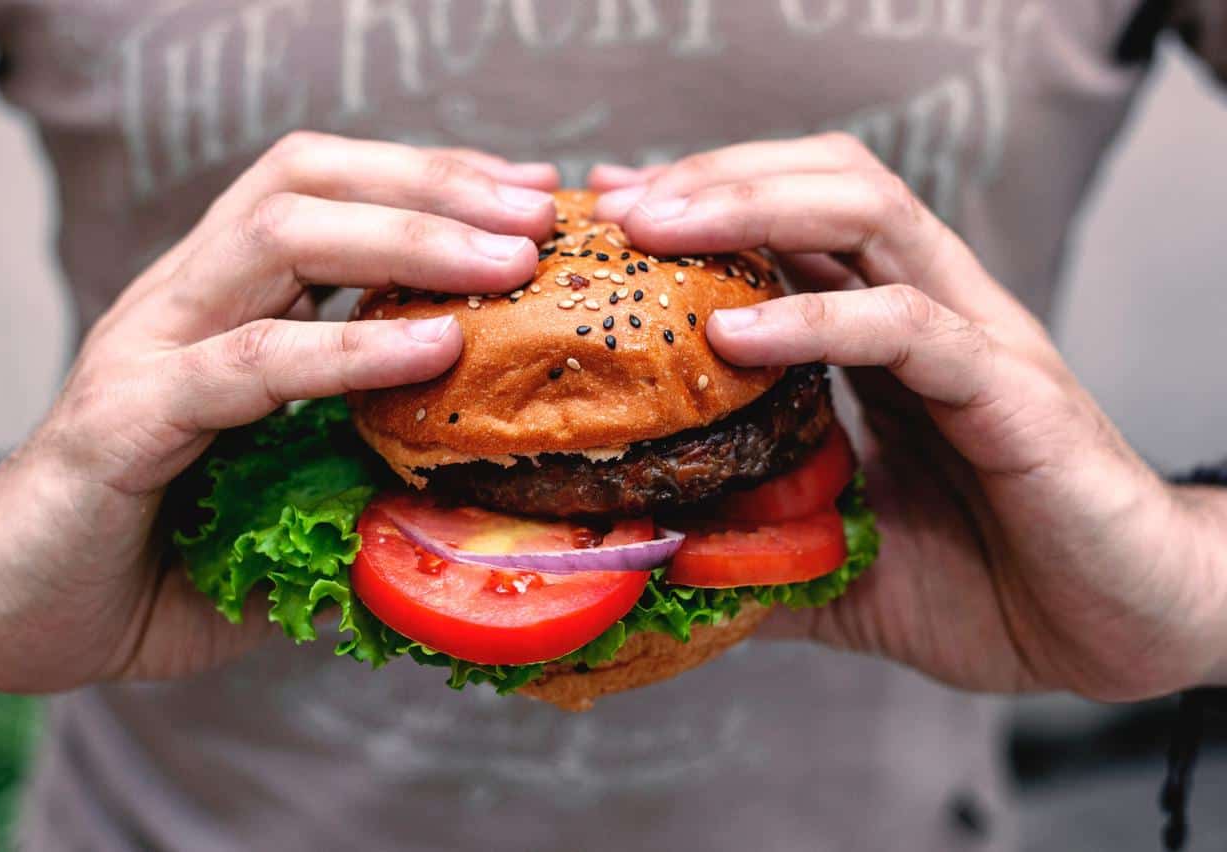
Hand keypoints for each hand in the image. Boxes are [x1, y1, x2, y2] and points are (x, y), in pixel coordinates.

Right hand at [0, 134, 558, 691]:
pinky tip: (433, 347)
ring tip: (508, 263)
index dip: (429, 179)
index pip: (326, 193)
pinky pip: (246, 364)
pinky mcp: (124, 420)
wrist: (11, 610)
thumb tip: (485, 486)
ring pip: (278, 239)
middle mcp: (184, 301)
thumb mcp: (286, 497)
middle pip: (307, 184)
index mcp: (221, 303)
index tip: (527, 194)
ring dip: (408, 238)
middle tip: (538, 212)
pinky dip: (347, 348)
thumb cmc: (158, 553)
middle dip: (434, 185)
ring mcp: (148, 349)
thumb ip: (367, 471)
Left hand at [591, 136, 1226, 700]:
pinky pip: (909, 325)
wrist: (1118, 628)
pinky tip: (740, 336)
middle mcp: (929, 314)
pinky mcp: (1011, 392)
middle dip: (715, 178)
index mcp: (888, 338)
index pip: (794, 228)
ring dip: (753, 207)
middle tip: (619, 207)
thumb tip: (654, 561)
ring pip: (868, 215)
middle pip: (825, 184)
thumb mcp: (838, 565)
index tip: (610, 212)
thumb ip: (754, 550)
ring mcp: (973, 342)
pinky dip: (819, 318)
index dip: (702, 204)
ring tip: (661, 230)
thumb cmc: (989, 586)